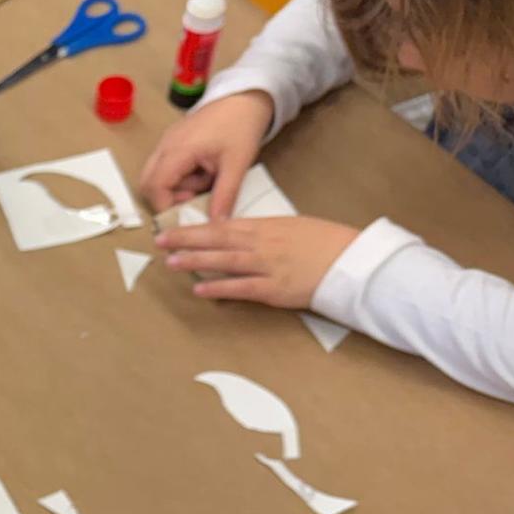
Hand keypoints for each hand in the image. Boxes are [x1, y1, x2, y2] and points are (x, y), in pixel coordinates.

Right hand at [138, 91, 273, 218]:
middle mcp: (165, 146)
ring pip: (156, 175)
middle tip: (194, 198)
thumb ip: (225, 196)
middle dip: (167, 198)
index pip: (155, 186)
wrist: (245, 98)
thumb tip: (216, 224)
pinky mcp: (172, 141)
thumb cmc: (241, 126)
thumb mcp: (237, 164)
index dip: (165, 206)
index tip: (187, 213)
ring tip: (205, 180)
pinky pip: (165, 166)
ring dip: (176, 186)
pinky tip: (202, 170)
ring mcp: (166, 142)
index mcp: (179, 150)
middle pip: (148, 182)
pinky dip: (180, 175)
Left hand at [156, 215, 358, 307]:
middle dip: (186, 240)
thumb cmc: (326, 244)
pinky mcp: (275, 289)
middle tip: (160, 241)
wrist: (353, 262)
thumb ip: (264, 232)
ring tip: (171, 262)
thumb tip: (237, 236)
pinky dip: (220, 287)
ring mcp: (267, 266)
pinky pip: (242, 287)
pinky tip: (200, 288)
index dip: (194, 227)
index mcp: (267, 226)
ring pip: (224, 260)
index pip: (222, 225)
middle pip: (217, 239)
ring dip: (196, 261)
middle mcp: (263, 243)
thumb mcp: (293, 227)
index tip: (172, 228)